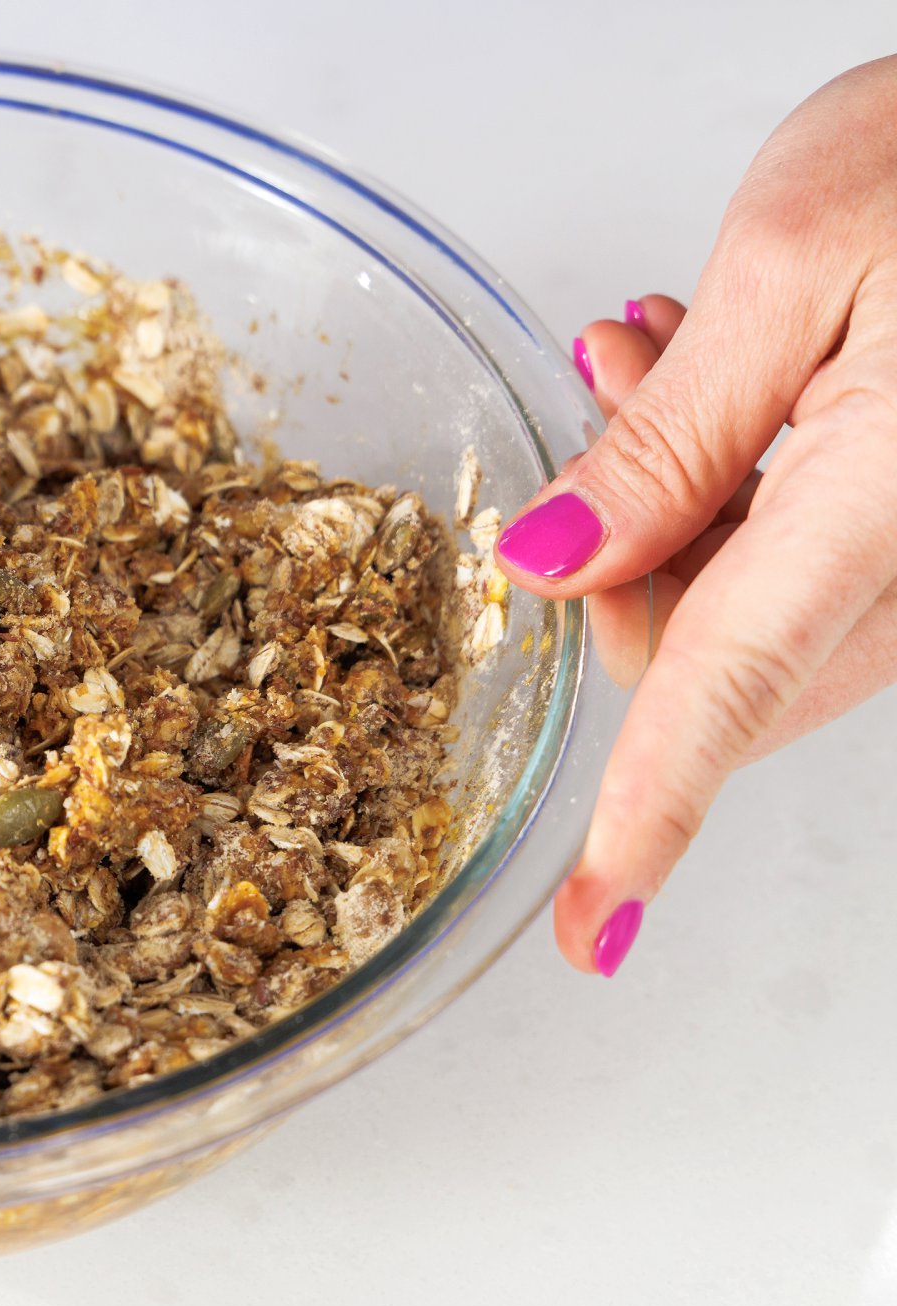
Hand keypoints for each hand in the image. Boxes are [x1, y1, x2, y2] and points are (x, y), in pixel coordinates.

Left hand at [495, 56, 896, 976]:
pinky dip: (708, 496)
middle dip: (616, 553)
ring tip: (678, 355)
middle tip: (629, 383)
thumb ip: (665, 441)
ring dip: (658, 507)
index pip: (733, 693)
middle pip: (700, 655)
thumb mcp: (786, 268)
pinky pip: (776, 569)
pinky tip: (710, 380)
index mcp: (880, 503)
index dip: (652, 816)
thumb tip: (553, 569)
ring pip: (728, 614)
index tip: (594, 926)